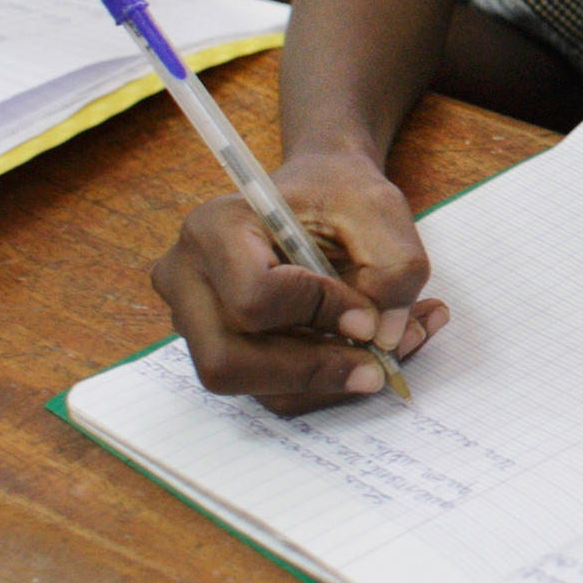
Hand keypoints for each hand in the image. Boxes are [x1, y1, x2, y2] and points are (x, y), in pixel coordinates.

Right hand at [147, 148, 451, 412]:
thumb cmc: (340, 192)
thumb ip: (394, 267)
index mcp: (214, 228)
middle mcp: (188, 278)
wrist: (319, 193)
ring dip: (329, 382)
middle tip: (379, 367)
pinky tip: (370, 354)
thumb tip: (385, 338)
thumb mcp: (379, 208)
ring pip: (254, 387)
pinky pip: (270, 389)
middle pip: (229, 361)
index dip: (317, 314)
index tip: (370, 316)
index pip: (253, 296)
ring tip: (391, 353)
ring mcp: (195, 320)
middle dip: (312, 370)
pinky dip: (326, 382)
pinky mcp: (221, 348)